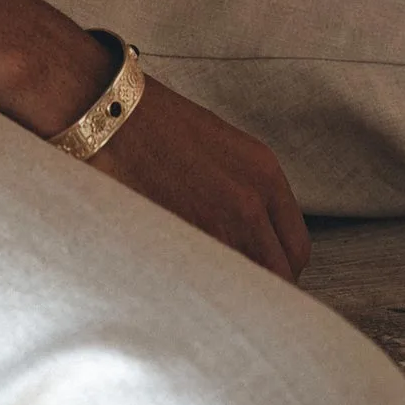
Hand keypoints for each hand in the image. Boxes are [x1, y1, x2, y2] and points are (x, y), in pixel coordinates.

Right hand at [96, 74, 309, 282]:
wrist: (109, 113)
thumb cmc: (156, 124)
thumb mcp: (222, 149)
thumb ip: (247, 194)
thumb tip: (252, 239)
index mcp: (265, 174)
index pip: (296, 249)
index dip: (279, 268)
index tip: (263, 274)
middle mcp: (251, 203)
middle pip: (279, 275)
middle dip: (261, 288)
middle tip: (238, 290)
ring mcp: (216, 226)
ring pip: (245, 286)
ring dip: (231, 291)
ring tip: (209, 289)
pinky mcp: (182, 242)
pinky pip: (207, 283)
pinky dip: (202, 290)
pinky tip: (185, 282)